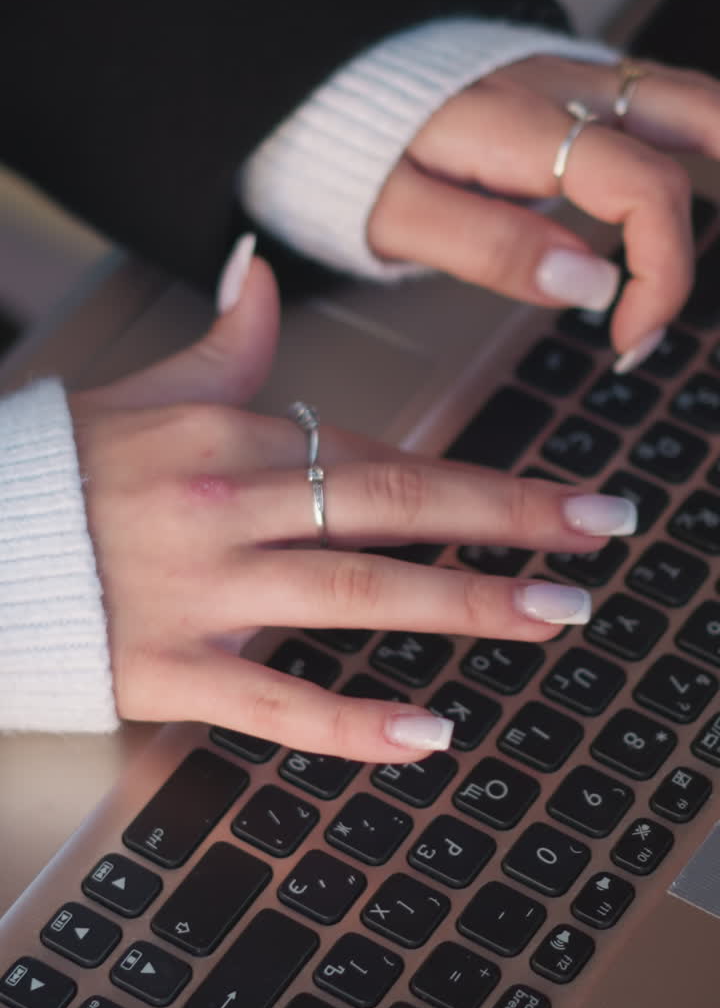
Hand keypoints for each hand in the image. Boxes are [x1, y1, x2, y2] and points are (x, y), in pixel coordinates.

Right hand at [70, 248, 635, 759]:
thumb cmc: (58, 470)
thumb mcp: (144, 391)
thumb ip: (223, 344)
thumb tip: (258, 273)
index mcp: (229, 432)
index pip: (379, 453)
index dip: (479, 477)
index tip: (560, 496)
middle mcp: (226, 501)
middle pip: (392, 505)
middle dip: (508, 520)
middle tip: (598, 536)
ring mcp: (198, 588)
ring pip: (355, 595)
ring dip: (466, 604)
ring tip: (554, 616)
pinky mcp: (165, 667)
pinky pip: (274, 701)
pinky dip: (354, 724)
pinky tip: (429, 735)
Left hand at [368, 54, 716, 368]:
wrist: (341, 96)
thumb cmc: (369, 161)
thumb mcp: (402, 218)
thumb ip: (492, 247)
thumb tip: (590, 283)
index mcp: (521, 126)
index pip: (641, 186)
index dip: (658, 273)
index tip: (627, 340)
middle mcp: (568, 90)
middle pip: (698, 121)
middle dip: (705, 224)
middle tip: (679, 305)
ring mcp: (583, 82)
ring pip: (694, 103)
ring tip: (714, 252)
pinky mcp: (587, 90)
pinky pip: (668, 107)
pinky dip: (701, 152)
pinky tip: (707, 194)